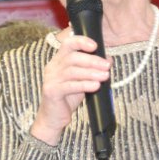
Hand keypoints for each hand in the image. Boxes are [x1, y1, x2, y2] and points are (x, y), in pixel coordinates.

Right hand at [30, 30, 110, 145]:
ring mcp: (50, 79)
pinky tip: (95, 86)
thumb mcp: (81, 80)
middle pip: (72, 57)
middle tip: (106, 66)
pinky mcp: (51, 91)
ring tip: (105, 76)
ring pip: (72, 71)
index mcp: (58, 60)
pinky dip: (84, 84)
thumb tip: (108, 60)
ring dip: (91, 73)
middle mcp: (52, 67)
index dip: (81, 41)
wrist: (53, 118)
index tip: (95, 45)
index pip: (68, 44)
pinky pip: (69, 86)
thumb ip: (92, 69)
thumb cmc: (67, 98)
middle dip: (92, 60)